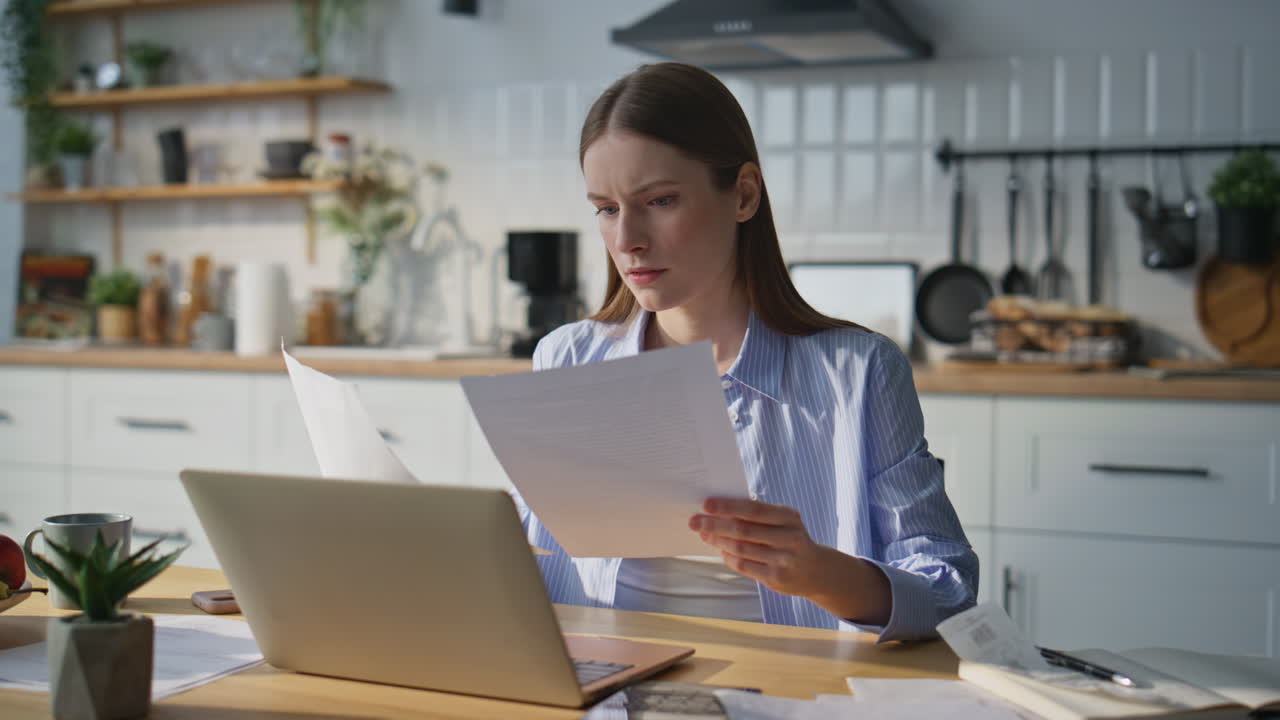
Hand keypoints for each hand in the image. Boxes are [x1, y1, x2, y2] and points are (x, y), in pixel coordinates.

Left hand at [689, 497, 828, 598]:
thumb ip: (759, 514)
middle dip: (715, 524)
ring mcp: (783, 560)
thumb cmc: (790, 538)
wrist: (816, 571)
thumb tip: (720, 509)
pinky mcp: (776, 578)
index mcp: (789, 517)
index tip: (706, 504)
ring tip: (704, 534)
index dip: (728, 506)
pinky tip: (720, 550)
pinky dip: (728, 557)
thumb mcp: (784, 521)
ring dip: (718, 541)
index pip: (753, 509)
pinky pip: (744, 566)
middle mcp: (788, 537)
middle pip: (743, 530)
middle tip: (694, 521)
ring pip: (741, 548)